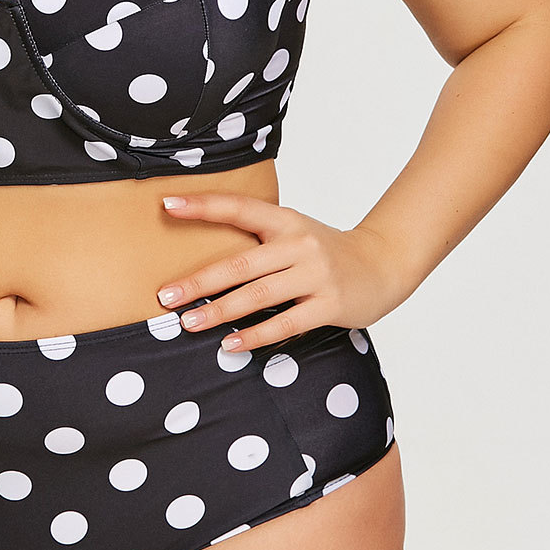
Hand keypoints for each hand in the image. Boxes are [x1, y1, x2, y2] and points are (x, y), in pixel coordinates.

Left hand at [156, 192, 412, 350]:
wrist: (384, 263)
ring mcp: (316, 274)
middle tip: (165, 296)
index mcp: (285, 220)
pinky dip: (255, 335)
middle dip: (198, 282)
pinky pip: (285, 323)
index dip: (203, 206)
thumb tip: (200, 258)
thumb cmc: (324, 251)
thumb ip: (257, 239)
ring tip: (188, 324)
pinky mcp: (329, 304)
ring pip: (258, 295)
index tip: (167, 206)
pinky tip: (230, 343)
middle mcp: (299, 243)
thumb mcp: (294, 232)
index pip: (238, 207)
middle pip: (240, 264)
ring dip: (220, 311)